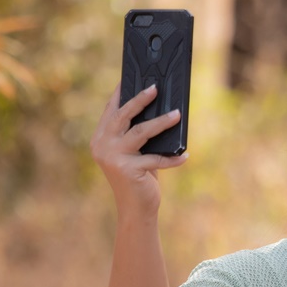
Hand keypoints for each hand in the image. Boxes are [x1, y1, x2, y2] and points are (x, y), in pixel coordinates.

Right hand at [90, 84, 187, 216]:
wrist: (136, 210)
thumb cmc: (139, 177)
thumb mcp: (136, 152)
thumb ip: (138, 134)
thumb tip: (160, 108)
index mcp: (100, 138)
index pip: (111, 110)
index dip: (121, 92)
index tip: (131, 76)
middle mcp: (102, 145)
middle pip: (123, 116)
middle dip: (140, 100)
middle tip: (156, 87)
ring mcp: (113, 157)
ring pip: (140, 132)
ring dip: (161, 122)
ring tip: (177, 114)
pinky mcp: (128, 170)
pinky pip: (156, 159)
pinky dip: (172, 158)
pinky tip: (185, 155)